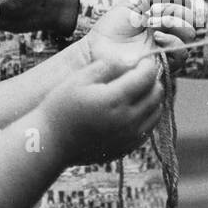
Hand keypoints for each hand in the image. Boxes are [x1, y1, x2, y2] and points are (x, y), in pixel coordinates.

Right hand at [41, 57, 164, 164]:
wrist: (51, 143)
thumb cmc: (60, 107)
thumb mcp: (79, 79)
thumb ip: (106, 66)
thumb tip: (130, 59)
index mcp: (114, 99)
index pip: (147, 76)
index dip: (147, 64)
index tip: (141, 60)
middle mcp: (127, 119)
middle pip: (156, 93)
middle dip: (151, 80)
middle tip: (139, 74)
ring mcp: (129, 136)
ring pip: (157, 111)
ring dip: (152, 98)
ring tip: (136, 90)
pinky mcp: (128, 147)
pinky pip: (149, 128)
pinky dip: (147, 115)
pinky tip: (132, 109)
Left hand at [89, 0, 207, 73]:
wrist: (98, 48)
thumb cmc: (112, 27)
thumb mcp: (132, 3)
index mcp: (161, 18)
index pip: (185, 8)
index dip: (183, 2)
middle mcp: (167, 33)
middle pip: (190, 21)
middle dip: (178, 12)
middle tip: (157, 12)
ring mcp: (166, 49)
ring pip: (189, 37)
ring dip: (176, 25)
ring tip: (154, 24)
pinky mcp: (164, 64)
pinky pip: (181, 54)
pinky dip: (173, 42)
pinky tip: (157, 37)